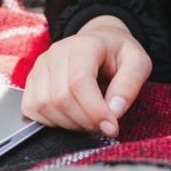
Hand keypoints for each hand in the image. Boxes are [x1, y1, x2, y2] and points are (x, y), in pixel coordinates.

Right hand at [21, 15, 150, 137]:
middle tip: (103, 125)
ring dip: (69, 123)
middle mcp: (56, 53)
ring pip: (44, 105)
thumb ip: (130, 84)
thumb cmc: (118, 54)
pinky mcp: (32, 80)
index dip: (94, 110)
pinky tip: (70, 117)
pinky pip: (32, 108)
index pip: (79, 81)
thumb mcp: (138, 62)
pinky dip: (51, 121)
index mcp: (84, 45)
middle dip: (84, 120)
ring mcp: (40, 66)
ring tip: (88, 120)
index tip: (112, 127)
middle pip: (60, 97)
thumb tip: (114, 111)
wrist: (100, 42)